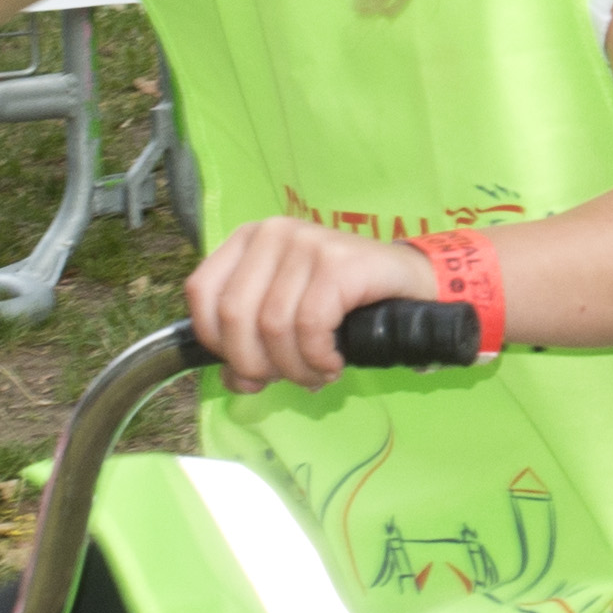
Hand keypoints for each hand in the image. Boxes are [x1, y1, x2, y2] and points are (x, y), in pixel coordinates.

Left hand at [187, 212, 451, 387]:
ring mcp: (306, 243)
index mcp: (248, 239)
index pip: (202, 293)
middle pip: (235, 315)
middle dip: (256, 364)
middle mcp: (272, 233)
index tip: (246, 368)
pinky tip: (332, 363)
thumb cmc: (342, 301)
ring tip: (315, 375)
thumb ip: (250, 340)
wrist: (409, 284)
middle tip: (285, 379)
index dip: (216, 342)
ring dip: (294, 368)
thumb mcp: (284, 313)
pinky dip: (318, 358)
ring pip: (274, 327)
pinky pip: (310, 326)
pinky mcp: (338, 262)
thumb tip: (233, 379)